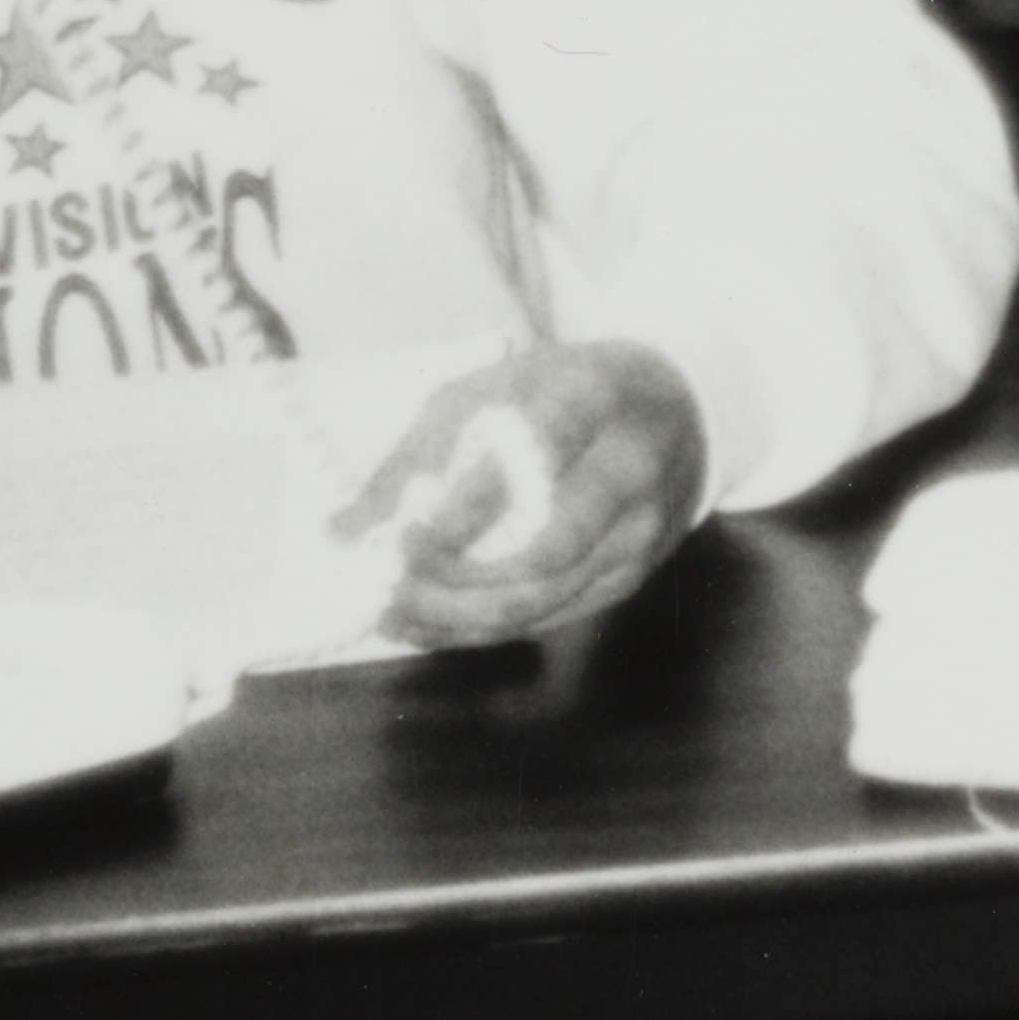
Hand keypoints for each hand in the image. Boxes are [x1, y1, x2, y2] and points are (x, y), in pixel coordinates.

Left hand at [337, 338, 709, 646]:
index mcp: (592, 400)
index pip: (527, 467)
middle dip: (451, 582)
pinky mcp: (631, 576)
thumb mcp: (489, 389)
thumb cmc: (563, 391)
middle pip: (539, 554)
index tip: (399, 537)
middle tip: (386, 585)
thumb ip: (417, 454)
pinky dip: (480, 630)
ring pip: (540, 600)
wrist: (676, 408)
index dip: (459, 516)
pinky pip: (548, 619)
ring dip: (455, 618)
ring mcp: (638, 532)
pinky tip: (431, 623)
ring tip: (392, 612)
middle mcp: (629, 471)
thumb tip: (342, 532)